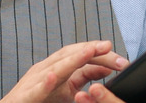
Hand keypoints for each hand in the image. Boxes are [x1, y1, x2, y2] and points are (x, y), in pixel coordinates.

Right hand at [0, 40, 128, 102]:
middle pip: (69, 56)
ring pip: (54, 68)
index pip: (80, 58)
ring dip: (72, 59)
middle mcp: (45, 71)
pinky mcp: (25, 97)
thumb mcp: (66, 91)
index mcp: (57, 71)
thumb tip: (105, 71)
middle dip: (90, 51)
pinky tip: (54, 77)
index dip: (99, 55)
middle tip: (110, 48)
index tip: (121, 59)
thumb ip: (84, 79)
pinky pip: (36, 89)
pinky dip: (45, 82)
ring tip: (89, 51)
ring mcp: (33, 83)